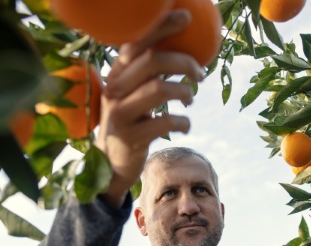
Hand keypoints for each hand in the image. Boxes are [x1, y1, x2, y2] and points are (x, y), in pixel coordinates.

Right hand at [97, 9, 205, 205]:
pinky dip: (183, 122)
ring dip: (184, 92)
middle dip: (183, 62)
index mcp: (115, 74)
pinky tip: (185, 125)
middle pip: (152, 60)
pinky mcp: (131, 137)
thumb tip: (184, 53)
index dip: (161, 26)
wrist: (110, 163)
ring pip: (159, 89)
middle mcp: (114, 90)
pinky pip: (165, 122)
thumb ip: (147, 74)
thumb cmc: (130, 122)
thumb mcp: (131, 95)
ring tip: (191, 98)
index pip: (136, 41)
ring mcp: (120, 114)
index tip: (185, 17)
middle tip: (200, 74)